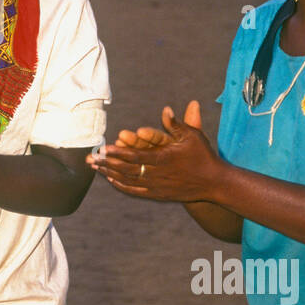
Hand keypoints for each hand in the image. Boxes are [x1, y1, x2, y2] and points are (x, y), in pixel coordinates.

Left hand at [87, 101, 222, 201]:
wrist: (215, 183)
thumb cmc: (203, 156)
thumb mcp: (192, 135)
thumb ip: (176, 124)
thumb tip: (165, 110)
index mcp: (164, 158)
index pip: (136, 156)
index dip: (118, 153)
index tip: (104, 149)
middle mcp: (158, 174)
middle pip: (127, 170)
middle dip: (107, 164)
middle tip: (90, 159)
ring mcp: (158, 186)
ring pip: (129, 181)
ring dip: (110, 174)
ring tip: (95, 168)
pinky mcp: (159, 194)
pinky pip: (136, 191)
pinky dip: (122, 186)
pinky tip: (111, 180)